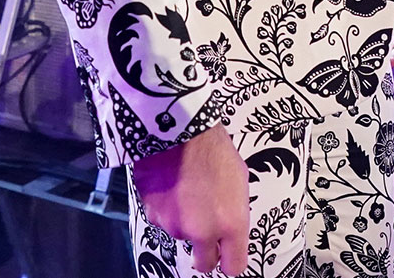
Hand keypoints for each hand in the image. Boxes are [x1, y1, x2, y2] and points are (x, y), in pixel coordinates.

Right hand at [132, 126, 249, 275]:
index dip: (230, 261)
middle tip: (206, 234)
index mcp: (231, 224)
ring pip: (181, 236)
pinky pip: (163, 220)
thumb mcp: (239, 181)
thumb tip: (230, 228)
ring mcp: (175, 225)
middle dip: (206, 253)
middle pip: (204, 264)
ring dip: (185, 222)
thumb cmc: (213, 149)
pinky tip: (172, 186)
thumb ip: (234, 213)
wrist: (178, 130)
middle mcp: (202, 232)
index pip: (234, 266)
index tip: (228, 256)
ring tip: (188, 191)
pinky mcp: (153, 215)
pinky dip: (167, 209)